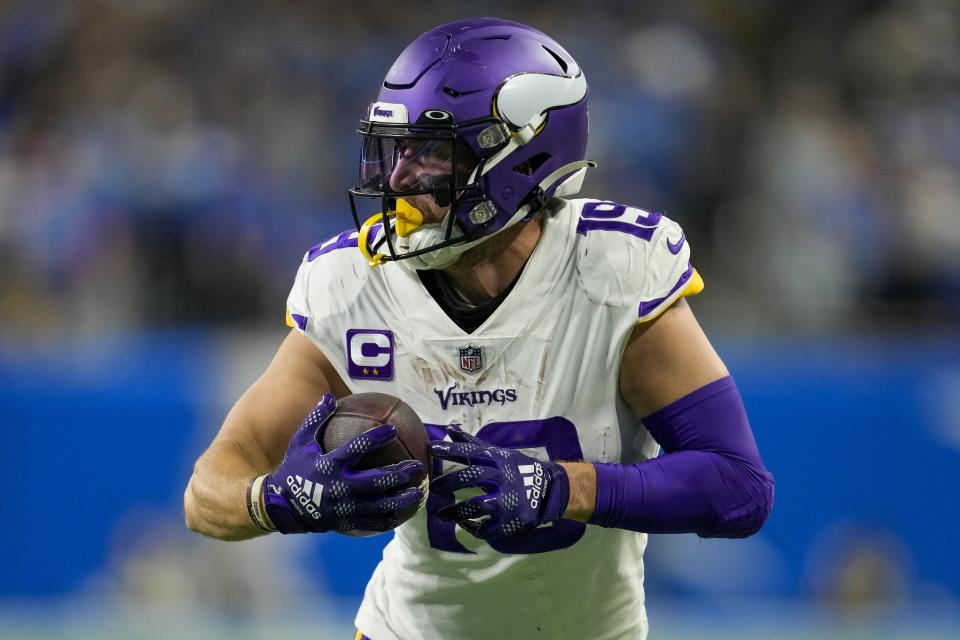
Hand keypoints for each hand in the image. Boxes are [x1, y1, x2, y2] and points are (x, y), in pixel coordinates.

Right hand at [263, 394, 424, 533]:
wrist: (280, 506)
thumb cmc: (293, 469)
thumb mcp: (300, 442)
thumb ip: (316, 419)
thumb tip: (329, 396)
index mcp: (329, 465)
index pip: (356, 448)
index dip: (375, 438)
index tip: (392, 429)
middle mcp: (339, 487)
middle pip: (376, 481)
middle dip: (399, 473)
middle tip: (417, 466)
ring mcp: (343, 508)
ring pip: (379, 506)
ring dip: (401, 500)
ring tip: (419, 493)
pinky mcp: (345, 522)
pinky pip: (372, 523)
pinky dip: (390, 519)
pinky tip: (404, 513)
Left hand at [429, 425, 569, 539]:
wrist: (549, 492)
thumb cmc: (518, 470)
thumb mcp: (499, 454)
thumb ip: (473, 445)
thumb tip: (451, 429)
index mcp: (498, 461)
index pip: (471, 453)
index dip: (451, 450)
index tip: (431, 448)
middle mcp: (501, 479)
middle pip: (471, 477)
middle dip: (450, 482)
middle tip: (434, 488)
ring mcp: (505, 502)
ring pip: (475, 505)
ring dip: (456, 510)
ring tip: (442, 514)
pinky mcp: (507, 522)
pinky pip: (485, 527)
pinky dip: (471, 527)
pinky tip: (463, 524)